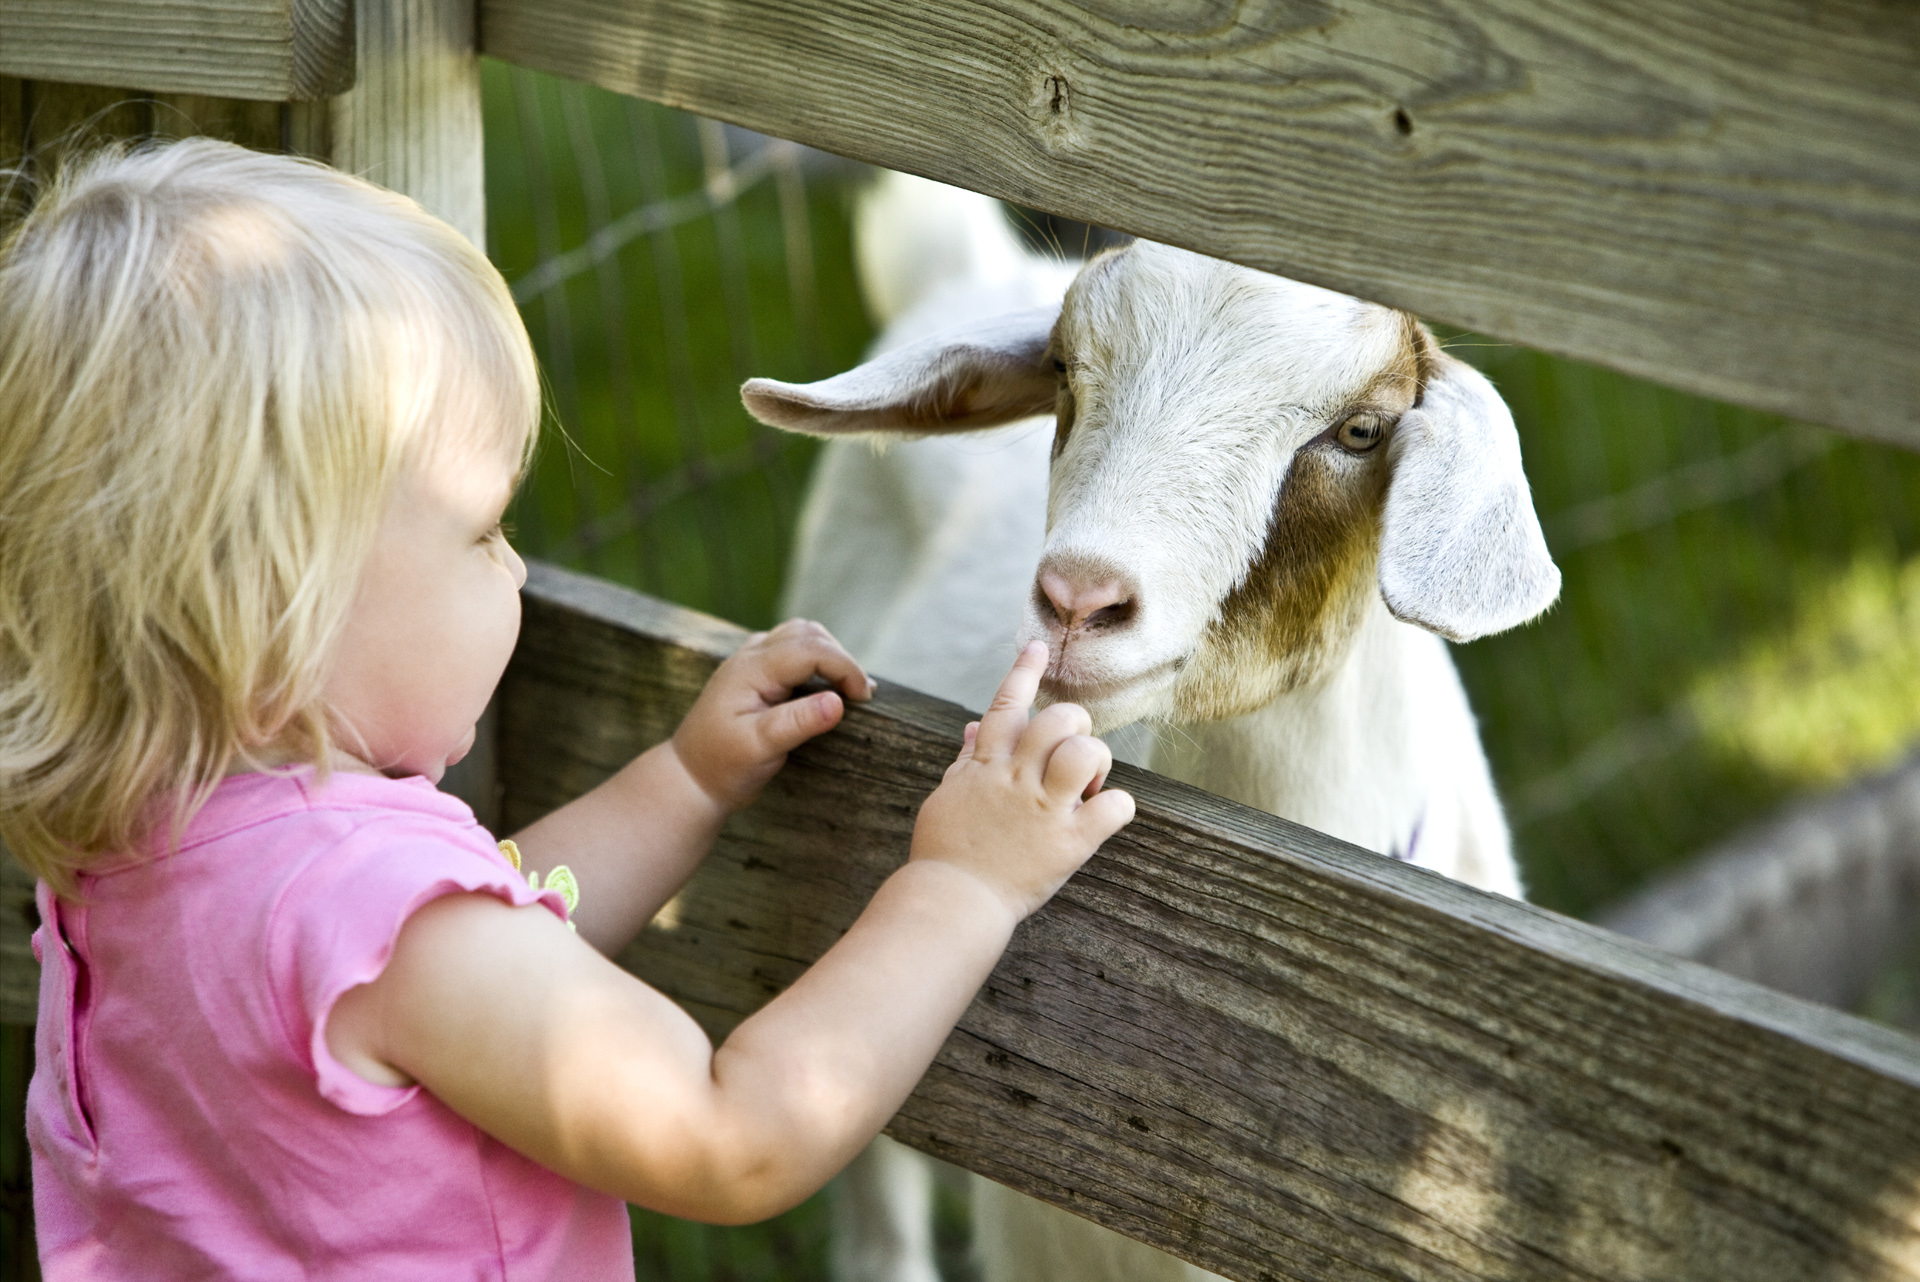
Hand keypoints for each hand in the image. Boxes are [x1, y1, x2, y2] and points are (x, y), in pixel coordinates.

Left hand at [673, 619, 873, 811]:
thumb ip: (797, 723)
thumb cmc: (722, 766)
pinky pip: (791, 651)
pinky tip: (828, 687)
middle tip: (861, 696)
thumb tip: (839, 702)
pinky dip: (817, 661)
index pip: (810, 650)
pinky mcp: (755, 674)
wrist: (690, 779)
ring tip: (850, 689)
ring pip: (800, 636)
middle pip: (808, 634)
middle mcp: (750, 657)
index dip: (845, 667)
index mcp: (751, 670)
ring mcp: (750, 662)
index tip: (864, 699)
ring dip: (830, 655)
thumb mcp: (760, 748)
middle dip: (841, 658)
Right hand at [909, 642, 1134, 920]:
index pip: (1006, 705)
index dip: (1025, 672)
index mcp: (985, 766)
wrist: (951, 902)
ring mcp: (1043, 809)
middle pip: (1059, 719)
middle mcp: (1016, 780)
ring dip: (1095, 761)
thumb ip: (966, 761)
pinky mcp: (1069, 843)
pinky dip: (1118, 806)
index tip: (1040, 647)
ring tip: (1087, 786)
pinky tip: (1104, 815)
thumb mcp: (948, 797)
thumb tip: (973, 726)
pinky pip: (1114, 806)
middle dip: (1075, 726)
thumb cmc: (945, 853)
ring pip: (1085, 752)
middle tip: (1072, 755)